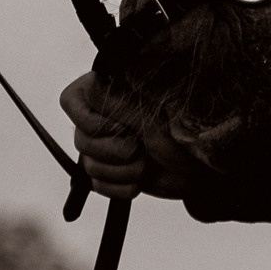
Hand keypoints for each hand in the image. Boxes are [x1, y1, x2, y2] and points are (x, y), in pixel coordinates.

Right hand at [61, 73, 196, 199]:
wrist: (200, 168)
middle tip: (140, 147)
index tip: (118, 127)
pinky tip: (140, 179)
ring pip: (88, 165)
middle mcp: (101, 118)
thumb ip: (118, 102)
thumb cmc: (182, 135)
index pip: (70, 101)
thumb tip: (92, 82)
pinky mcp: (110, 172)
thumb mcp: (150, 118)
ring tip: (147, 163)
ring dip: (122, 170)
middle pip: (79, 139)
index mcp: (109, 94)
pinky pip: (97, 185)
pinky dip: (120, 187)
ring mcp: (104, 146)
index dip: (89, 119)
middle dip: (114, 151)